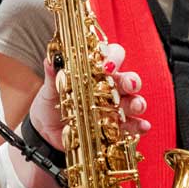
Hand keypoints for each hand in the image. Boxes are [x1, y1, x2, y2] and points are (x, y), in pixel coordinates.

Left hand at [28, 42, 150, 149]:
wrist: (46, 131)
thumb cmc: (51, 103)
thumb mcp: (50, 89)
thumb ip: (53, 74)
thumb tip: (51, 58)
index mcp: (95, 72)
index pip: (112, 56)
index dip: (113, 57)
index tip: (108, 65)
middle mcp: (109, 88)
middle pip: (127, 79)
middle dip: (131, 80)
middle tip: (129, 85)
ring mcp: (114, 107)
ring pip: (132, 101)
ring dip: (137, 102)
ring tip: (136, 106)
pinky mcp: (115, 127)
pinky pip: (131, 125)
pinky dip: (138, 126)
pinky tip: (143, 126)